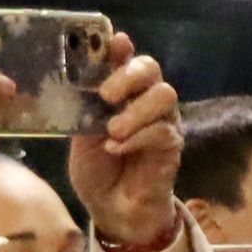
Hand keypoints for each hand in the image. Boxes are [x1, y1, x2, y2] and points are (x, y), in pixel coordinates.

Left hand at [65, 30, 184, 251]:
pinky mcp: (172, 146)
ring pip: (165, 96)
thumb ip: (84, 106)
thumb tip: (78, 78)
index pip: (126, 59)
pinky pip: (162, 132)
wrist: (113, 209)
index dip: (122, 48)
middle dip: (129, 76)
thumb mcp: (81, 135)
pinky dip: (137, 138)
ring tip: (113, 129)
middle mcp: (146, 100)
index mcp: (122, 92)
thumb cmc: (97, 170)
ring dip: (136, 110)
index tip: (115, 42)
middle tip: (106, 95)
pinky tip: (116, 149)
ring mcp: (163, 122)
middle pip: (151, 69)